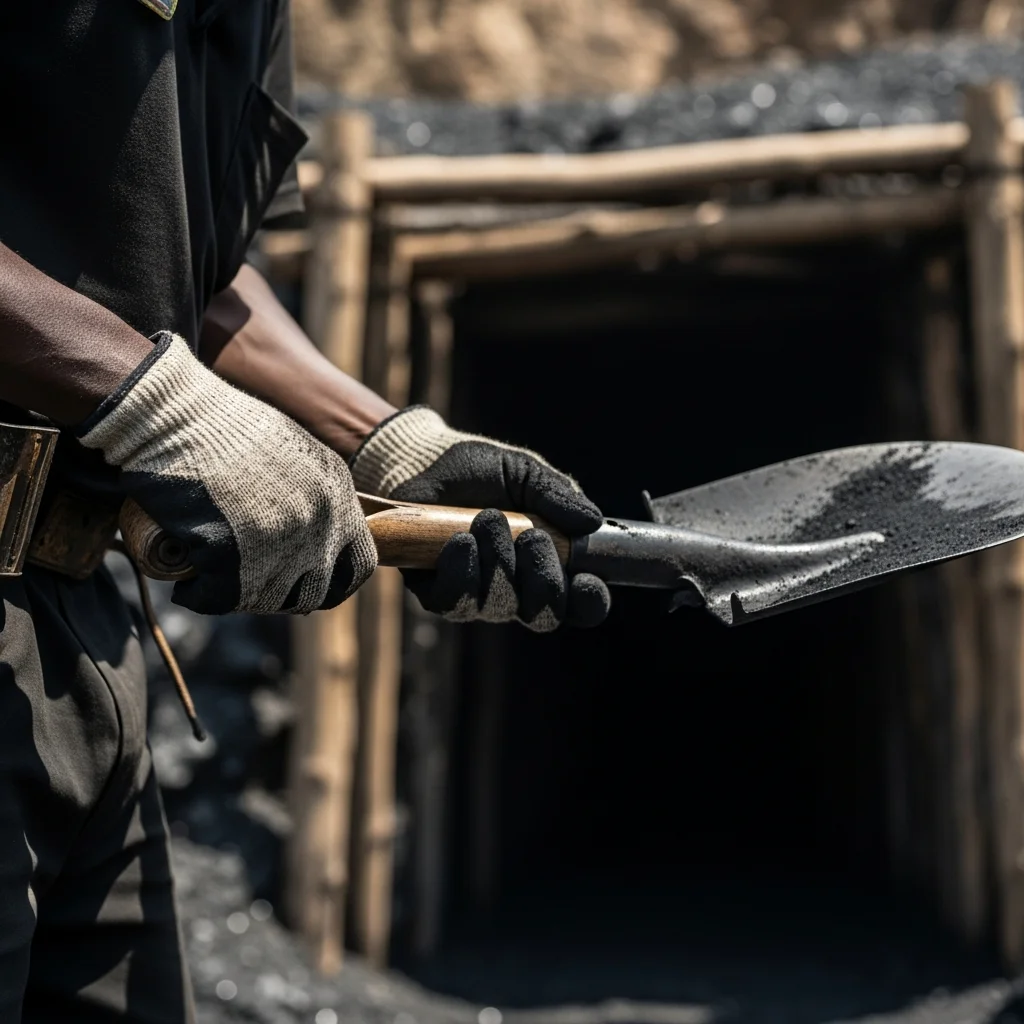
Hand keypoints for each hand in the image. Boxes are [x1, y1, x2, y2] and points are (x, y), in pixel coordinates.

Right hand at [80, 332, 376, 614]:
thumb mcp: (290, 452)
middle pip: (314, 591)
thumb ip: (309, 494)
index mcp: (337, 492)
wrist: (171, 412)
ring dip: (239, 598)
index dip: (331, 583)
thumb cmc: (220, 425)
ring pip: (267, 600)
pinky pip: (219, 599)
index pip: (359, 564)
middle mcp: (319, 520)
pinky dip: (200, 597)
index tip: (302, 584)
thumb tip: (309, 537)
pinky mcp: (231, 554)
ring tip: (213, 579)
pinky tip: (189, 586)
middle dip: (280, 595)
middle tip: (247, 583)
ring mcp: (279, 540)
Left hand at [350, 406, 609, 630]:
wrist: (424, 461)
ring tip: (487, 519)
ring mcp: (478, 594)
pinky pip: (456, 602)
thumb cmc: (480, 469)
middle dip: (543, 579)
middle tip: (532, 537)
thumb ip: (558, 496)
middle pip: (544, 617)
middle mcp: (516, 588)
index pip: (579, 603)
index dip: (589, 601)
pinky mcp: (438, 592)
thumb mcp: (526, 473)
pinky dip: (463, 571)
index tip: (587, 579)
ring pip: (500, 607)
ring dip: (499, 563)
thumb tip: (592, 521)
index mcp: (547, 563)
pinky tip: (461, 540)